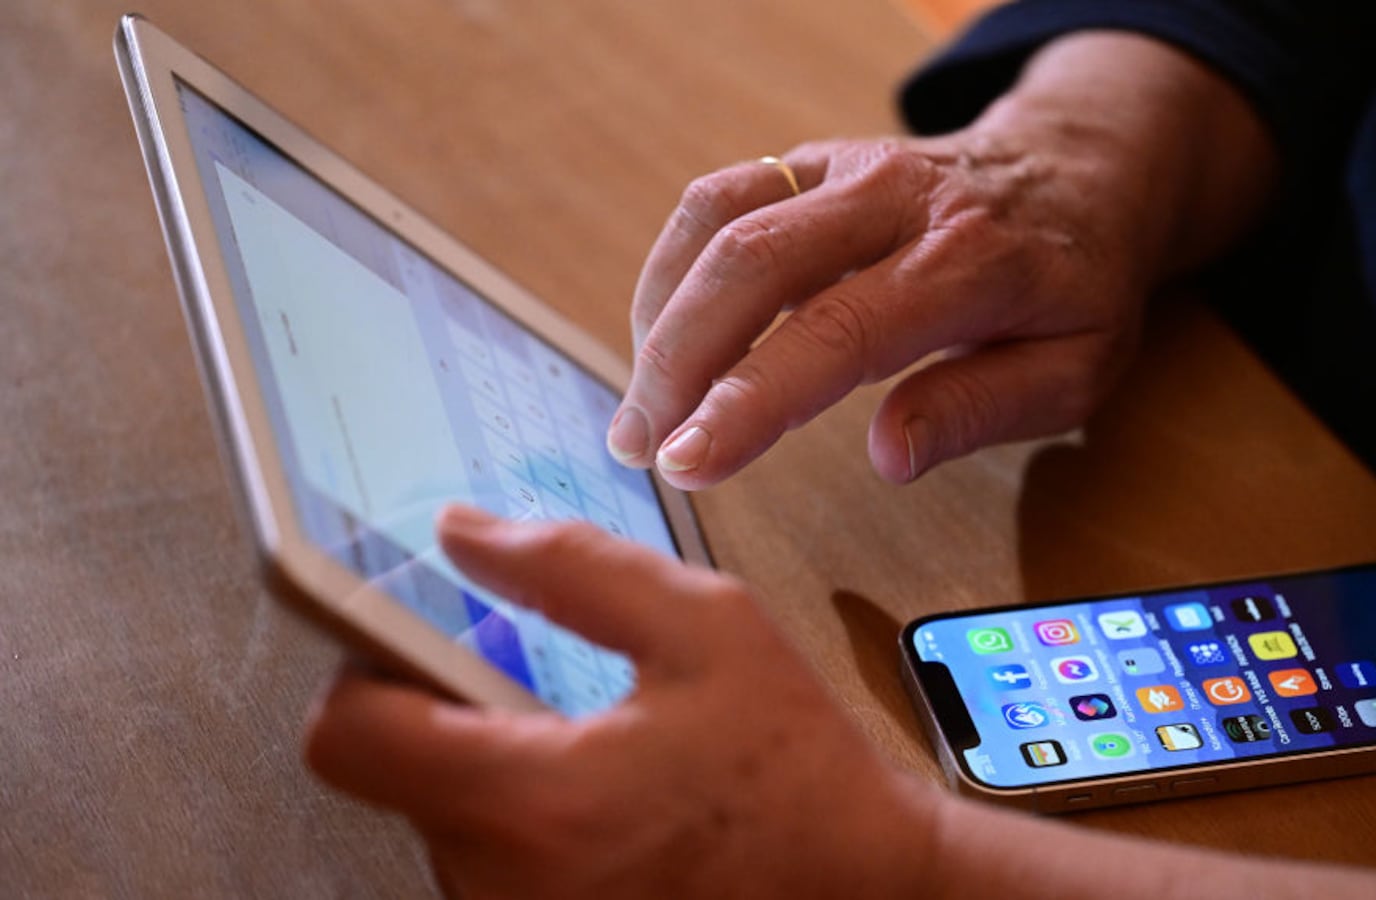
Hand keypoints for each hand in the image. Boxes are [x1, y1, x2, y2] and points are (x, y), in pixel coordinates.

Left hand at [303, 506, 939, 898]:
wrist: (861, 885)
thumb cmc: (797, 775)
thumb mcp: (704, 629)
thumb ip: (573, 569)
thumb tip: (466, 536)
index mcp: (535, 803)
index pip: (347, 737)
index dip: (366, 667)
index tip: (411, 636)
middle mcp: (506, 884)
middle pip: (393, 771)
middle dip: (450, 708)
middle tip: (534, 681)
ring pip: (439, 814)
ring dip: (490, 762)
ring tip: (588, 743)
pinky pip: (486, 857)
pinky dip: (521, 812)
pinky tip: (600, 792)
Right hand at [606, 32, 1275, 488]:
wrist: (1084, 170)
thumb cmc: (1080, 283)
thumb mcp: (1076, 370)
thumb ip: (982, 408)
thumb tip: (890, 454)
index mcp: (968, 261)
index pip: (837, 332)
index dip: (750, 401)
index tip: (687, 465)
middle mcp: (896, 199)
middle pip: (750, 263)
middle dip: (676, 363)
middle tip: (640, 450)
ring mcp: (847, 167)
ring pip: (719, 220)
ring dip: (660, 316)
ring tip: (641, 406)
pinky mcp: (815, 160)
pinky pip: (719, 198)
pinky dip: (674, 269)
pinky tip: (665, 338)